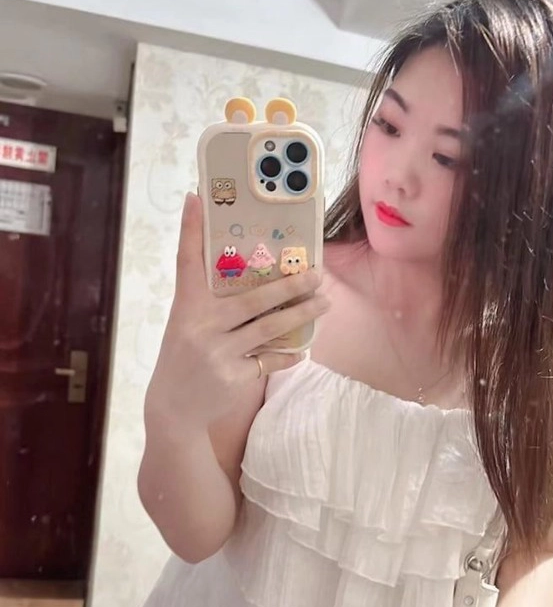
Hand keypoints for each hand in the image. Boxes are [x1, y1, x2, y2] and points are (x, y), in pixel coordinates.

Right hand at [145, 193, 328, 428]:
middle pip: (252, 299)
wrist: (172, 407)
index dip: (191, 230)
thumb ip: (212, 301)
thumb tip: (251, 275)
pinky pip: (269, 361)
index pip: (187, 261)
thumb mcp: (188, 324)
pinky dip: (288, 355)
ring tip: (325, 304)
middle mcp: (201, 326)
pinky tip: (304, 348)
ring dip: (301, 314)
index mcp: (187, 307)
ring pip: (269, 329)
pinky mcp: (233, 377)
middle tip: (317, 273)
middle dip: (288, 285)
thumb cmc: (185, 355)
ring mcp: (218, 353)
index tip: (196, 199)